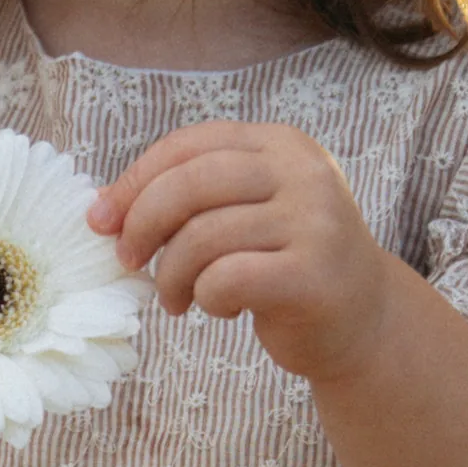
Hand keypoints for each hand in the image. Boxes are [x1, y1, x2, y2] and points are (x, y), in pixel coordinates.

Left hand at [93, 124, 396, 387]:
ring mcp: (315, 222)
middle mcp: (305, 173)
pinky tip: (221, 308)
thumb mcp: (247, 214)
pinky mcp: (314, 275)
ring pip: (203, 236)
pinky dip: (206, 298)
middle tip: (128, 261)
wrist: (365, 322)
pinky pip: (227, 279)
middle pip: (191, 182)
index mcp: (282, 145)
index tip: (102, 221)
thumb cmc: (287, 265)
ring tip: (175, 299)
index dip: (135, 180)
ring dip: (171, 275)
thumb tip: (102, 208)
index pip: (189, 145)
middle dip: (143, 223)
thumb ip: (191, 198)